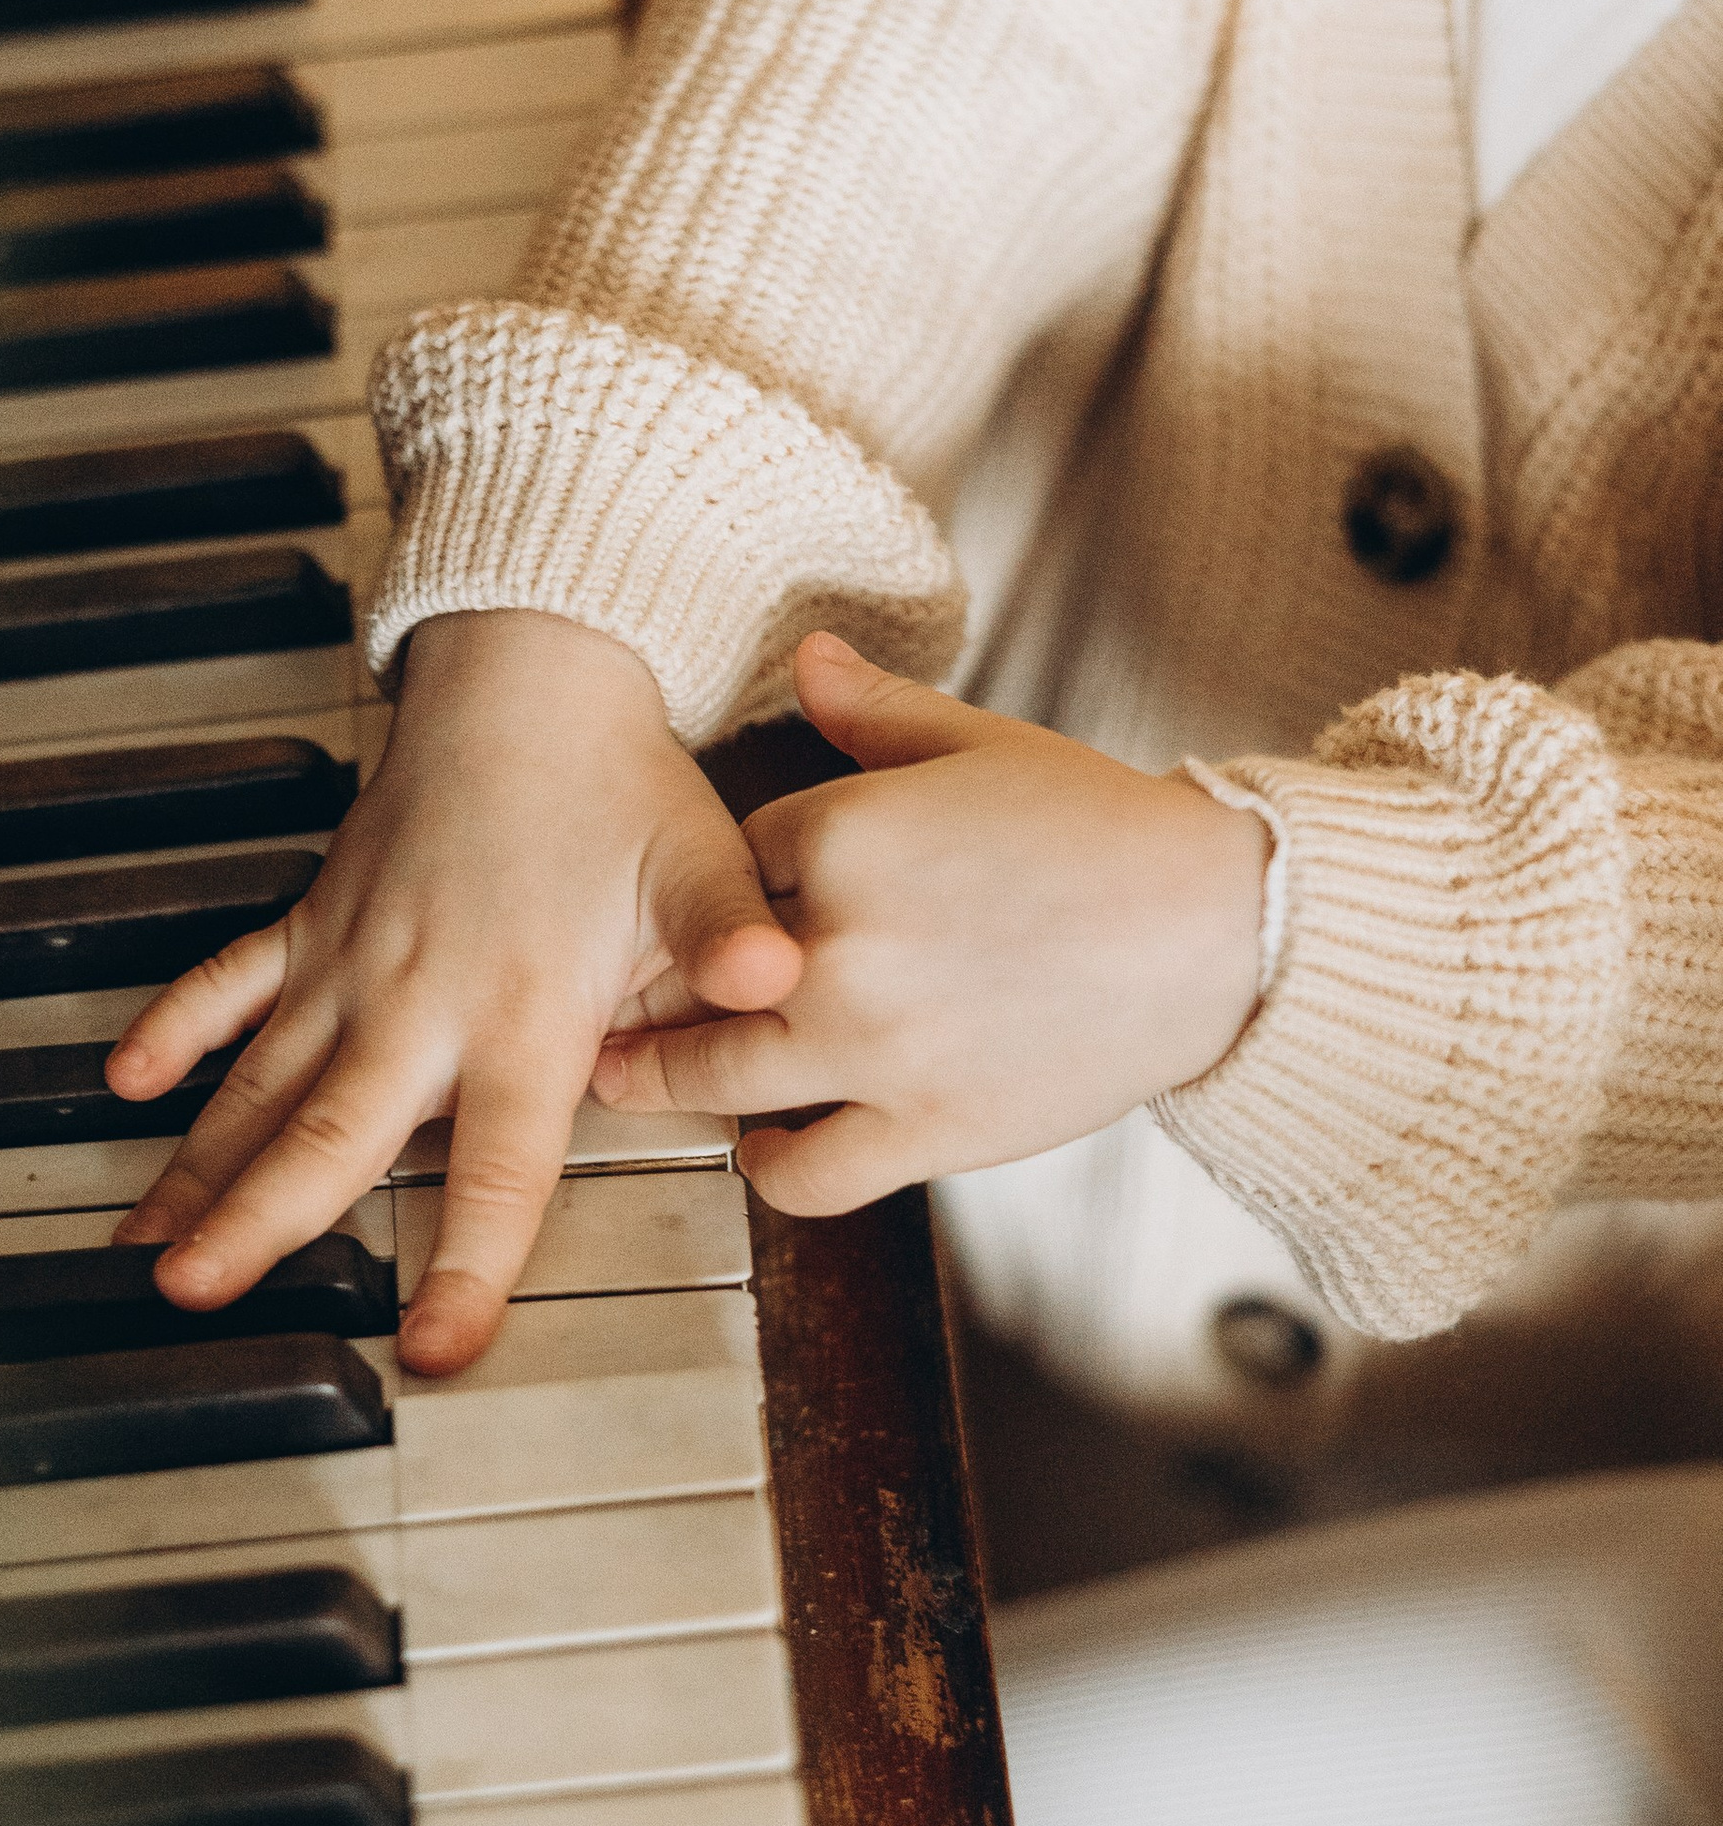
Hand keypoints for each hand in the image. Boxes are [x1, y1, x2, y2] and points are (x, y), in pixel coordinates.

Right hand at [105, 612, 799, 1373]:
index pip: (497, 1168)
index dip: (467, 1266)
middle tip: (192, 1294)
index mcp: (523, 1010)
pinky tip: (127, 1084)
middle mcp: (420, 1000)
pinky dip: (176, 1026)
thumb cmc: (619, 782)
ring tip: (145, 1242)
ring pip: (262, 1080)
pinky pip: (229, 979)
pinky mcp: (315, 919)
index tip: (432, 1346)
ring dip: (200, 1162)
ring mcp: (352, 961)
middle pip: (331, 1135)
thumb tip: (775, 982)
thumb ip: (729, 941)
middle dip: (258, 1221)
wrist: (534, 675)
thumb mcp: (702, 865)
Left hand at [589, 632, 1265, 1213]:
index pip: (726, 865)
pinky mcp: (926, 1129)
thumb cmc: (1107, 830)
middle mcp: (840, 946)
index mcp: (845, 835)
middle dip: (646, 998)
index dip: (719, 892)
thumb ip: (876, 714)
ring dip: (670, 1084)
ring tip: (637, 1083)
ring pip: (721, 1079)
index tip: (716, 913)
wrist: (1219, 930)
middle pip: (692, 981)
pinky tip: (765, 1147)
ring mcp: (876, 1048)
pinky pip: (808, 1174)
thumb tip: (807, 652)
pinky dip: (772, 1169)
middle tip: (607, 1018)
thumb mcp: (984, 745)